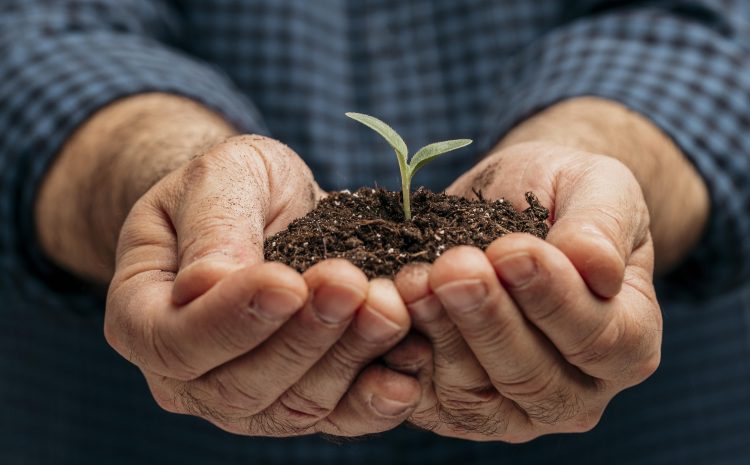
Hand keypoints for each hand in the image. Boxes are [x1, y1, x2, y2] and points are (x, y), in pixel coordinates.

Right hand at [105, 135, 422, 435]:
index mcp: (144, 316)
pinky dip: (373, 403)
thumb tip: (207, 285)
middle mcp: (188, 375)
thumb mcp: (219, 177)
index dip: (233, 319)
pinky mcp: (301, 400)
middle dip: (304, 337)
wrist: (271, 208)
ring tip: (389, 308)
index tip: (287, 281)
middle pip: (240, 386)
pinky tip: (406, 375)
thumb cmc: (235, 186)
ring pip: (294, 407)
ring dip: (348, 360)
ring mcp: (246, 397)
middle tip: (351, 285)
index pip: (178, 340)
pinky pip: (336, 419)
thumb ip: (213, 227)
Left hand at [388, 142, 661, 441]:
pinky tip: (388, 311)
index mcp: (627, 343)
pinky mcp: (454, 407)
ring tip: (415, 278)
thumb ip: (601, 226)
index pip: (596, 338)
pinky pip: (425, 399)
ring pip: (474, 395)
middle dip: (487, 319)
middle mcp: (575, 392)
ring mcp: (513, 410)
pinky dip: (402, 360)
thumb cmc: (563, 196)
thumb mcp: (597, 187)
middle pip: (530, 376)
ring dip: (440, 334)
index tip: (512, 250)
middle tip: (453, 267)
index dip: (551, 297)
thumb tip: (596, 268)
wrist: (512, 202)